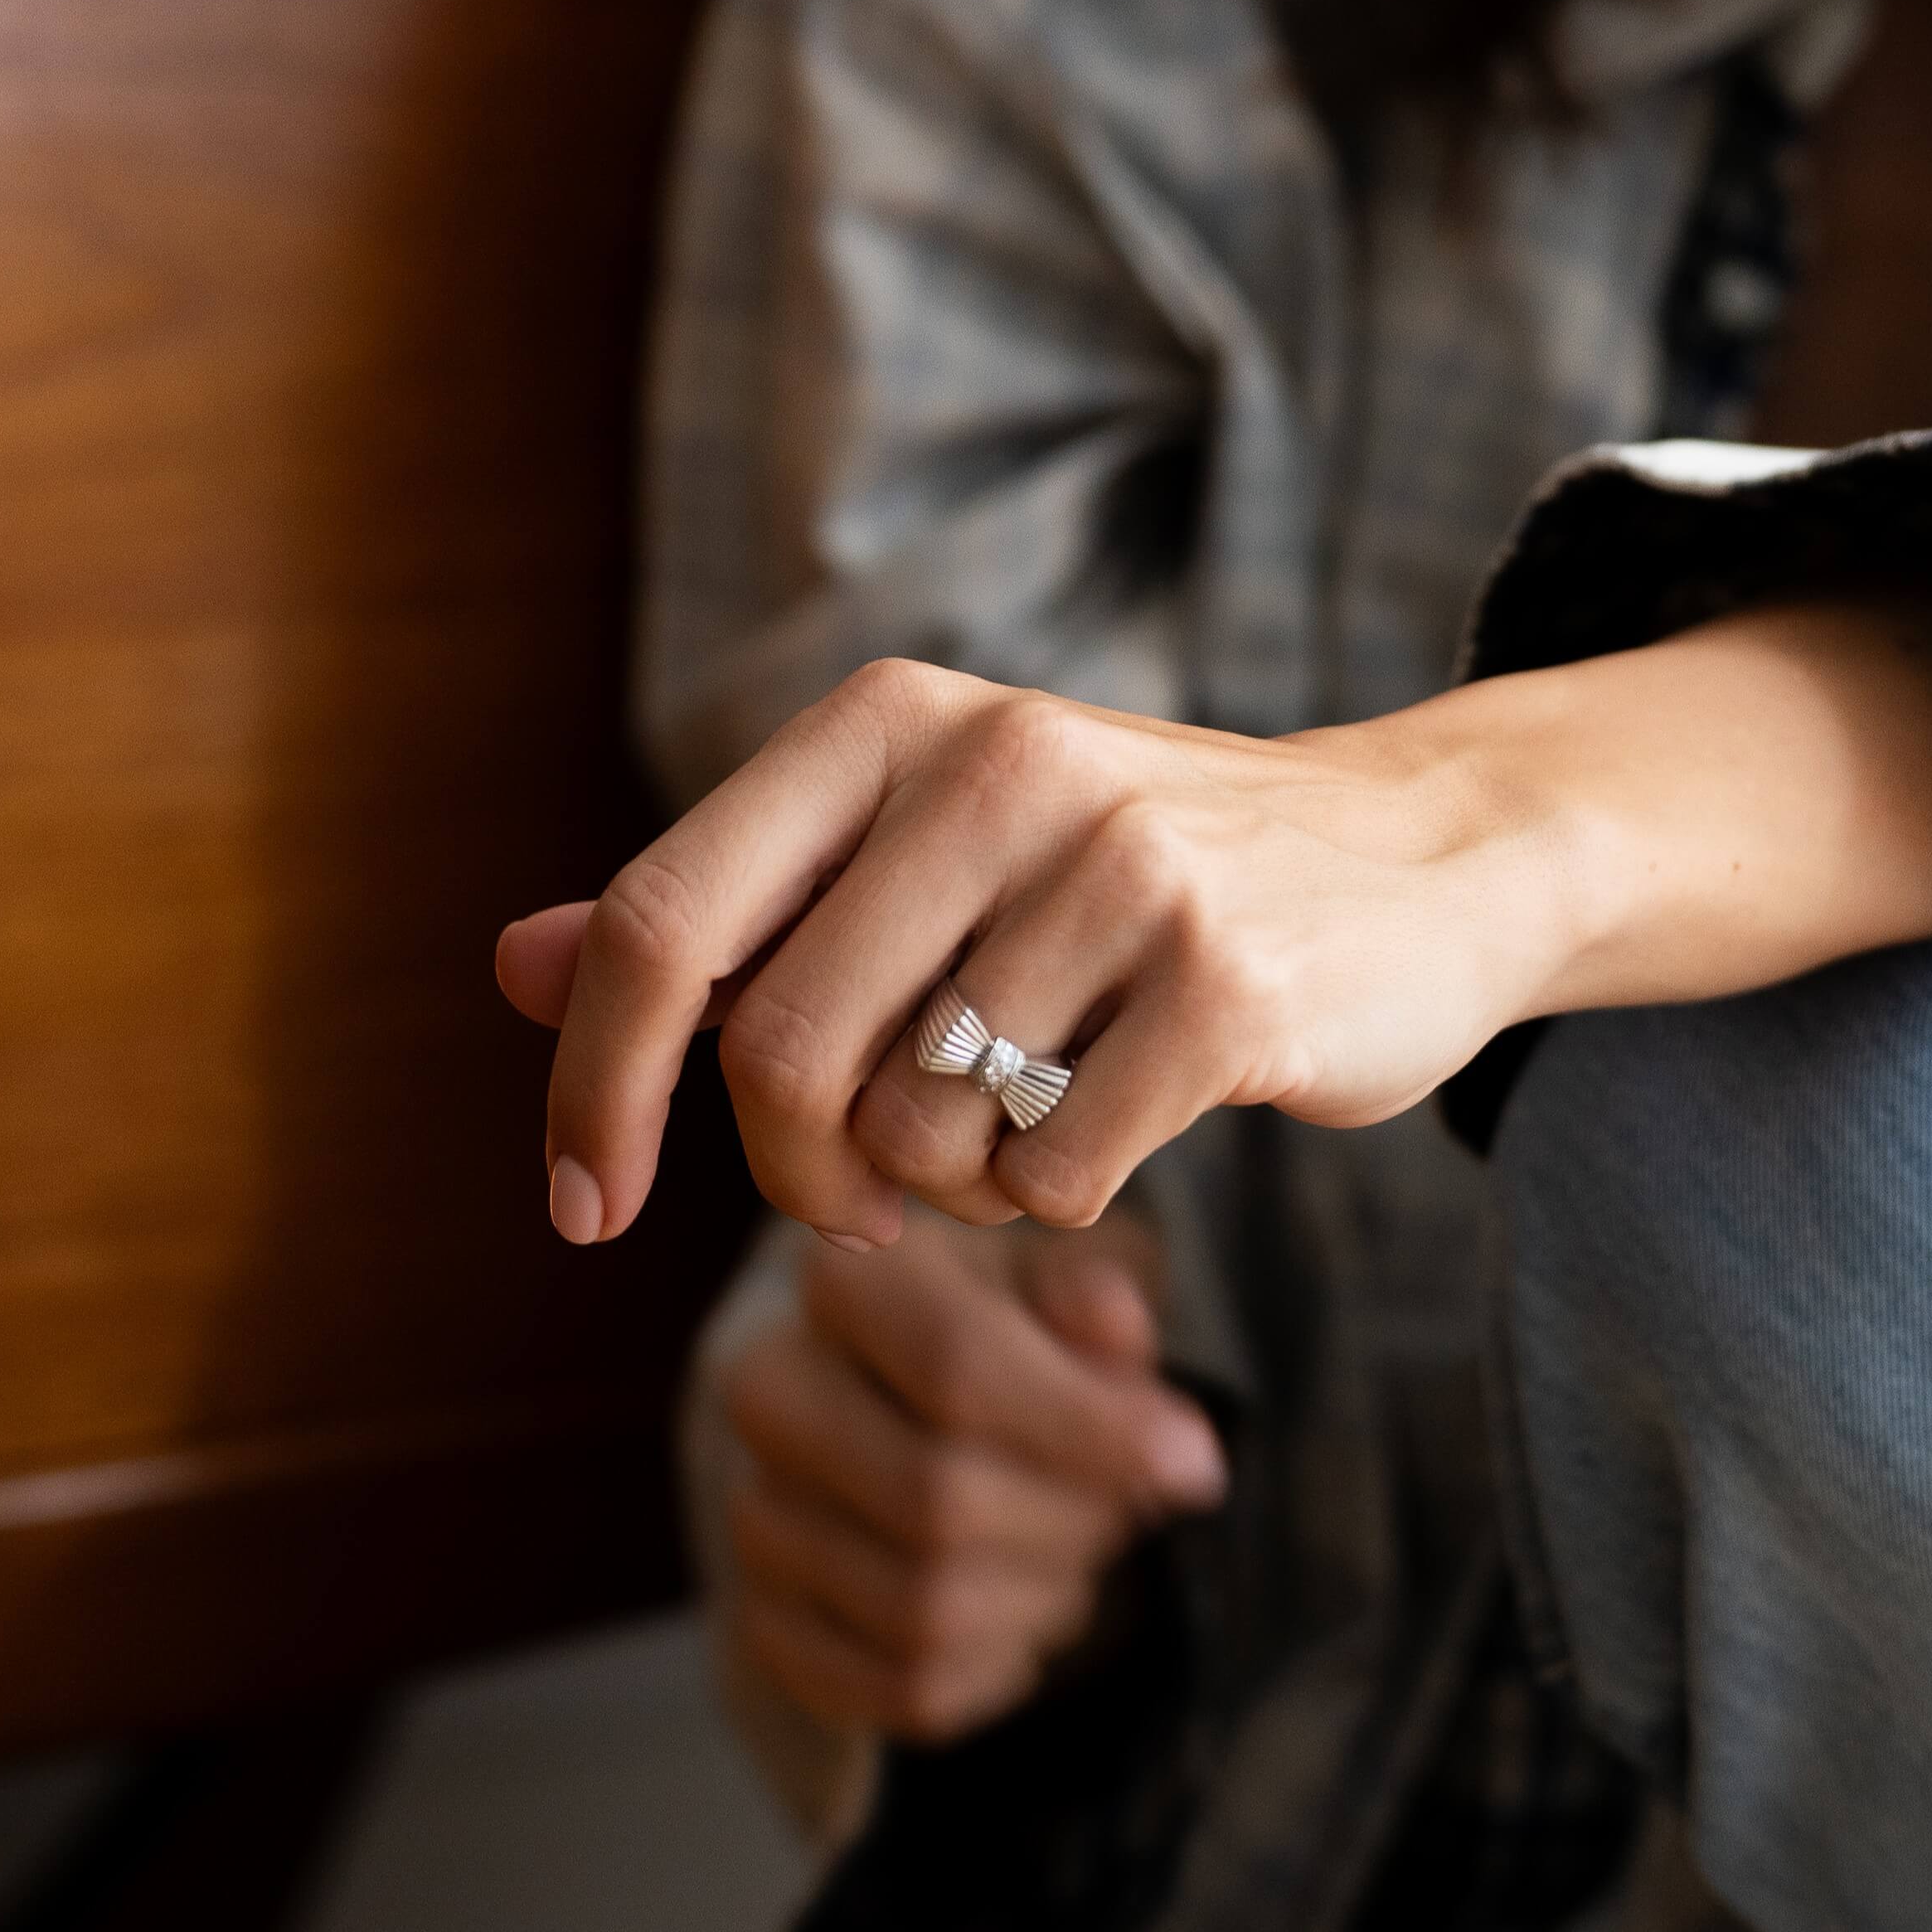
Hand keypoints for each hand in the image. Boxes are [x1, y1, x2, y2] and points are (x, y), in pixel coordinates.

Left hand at [496, 600, 1931, 1249]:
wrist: (1421, 859)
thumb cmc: (1130, 879)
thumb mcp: (920, 853)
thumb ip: (727, 911)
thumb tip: (509, 965)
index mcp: (890, 721)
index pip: (663, 925)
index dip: (594, 1087)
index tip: (585, 1210)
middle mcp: (996, 762)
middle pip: (776, 1056)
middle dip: (794, 1173)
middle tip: (860, 1196)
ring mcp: (1121, 866)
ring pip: (914, 1134)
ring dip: (944, 1187)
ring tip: (1025, 1121)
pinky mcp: (1225, 981)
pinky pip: (1051, 1182)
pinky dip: (1062, 1203)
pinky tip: (1125, 1126)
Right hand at [716, 1205, 1227, 1743]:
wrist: (912, 1397)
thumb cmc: (1017, 1328)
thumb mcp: (1071, 1282)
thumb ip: (1098, 1299)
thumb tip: (1115, 1335)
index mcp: (846, 1277)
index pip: (958, 1367)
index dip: (1092, 1429)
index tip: (1197, 1464)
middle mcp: (771, 1391)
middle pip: (938, 1500)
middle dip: (1072, 1522)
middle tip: (1129, 1508)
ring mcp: (757, 1516)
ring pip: (923, 1611)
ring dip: (1043, 1597)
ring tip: (1074, 1548)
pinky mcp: (770, 1625)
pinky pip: (906, 1691)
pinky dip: (1001, 1666)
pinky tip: (1024, 1606)